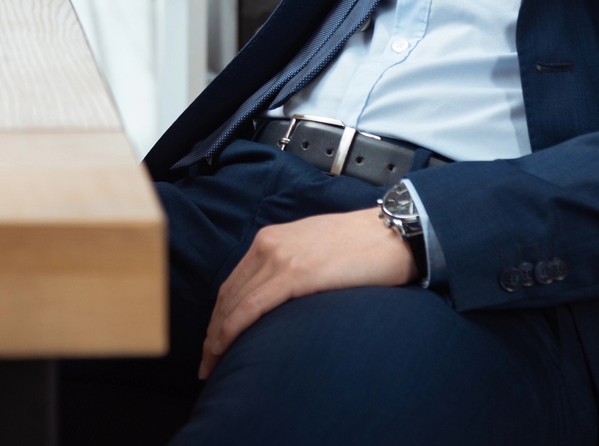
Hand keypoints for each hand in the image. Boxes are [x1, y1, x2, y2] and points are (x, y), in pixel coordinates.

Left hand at [198, 208, 416, 378]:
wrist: (392, 233)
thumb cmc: (361, 246)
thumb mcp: (314, 250)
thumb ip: (291, 267)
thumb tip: (281, 297)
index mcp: (271, 239)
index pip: (234, 283)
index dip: (219, 315)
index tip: (213, 341)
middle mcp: (268, 245)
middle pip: (228, 295)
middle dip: (213, 331)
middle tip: (206, 362)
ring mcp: (280, 258)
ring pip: (235, 303)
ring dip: (217, 337)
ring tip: (212, 364)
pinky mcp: (296, 274)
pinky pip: (253, 307)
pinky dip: (233, 329)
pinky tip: (225, 347)